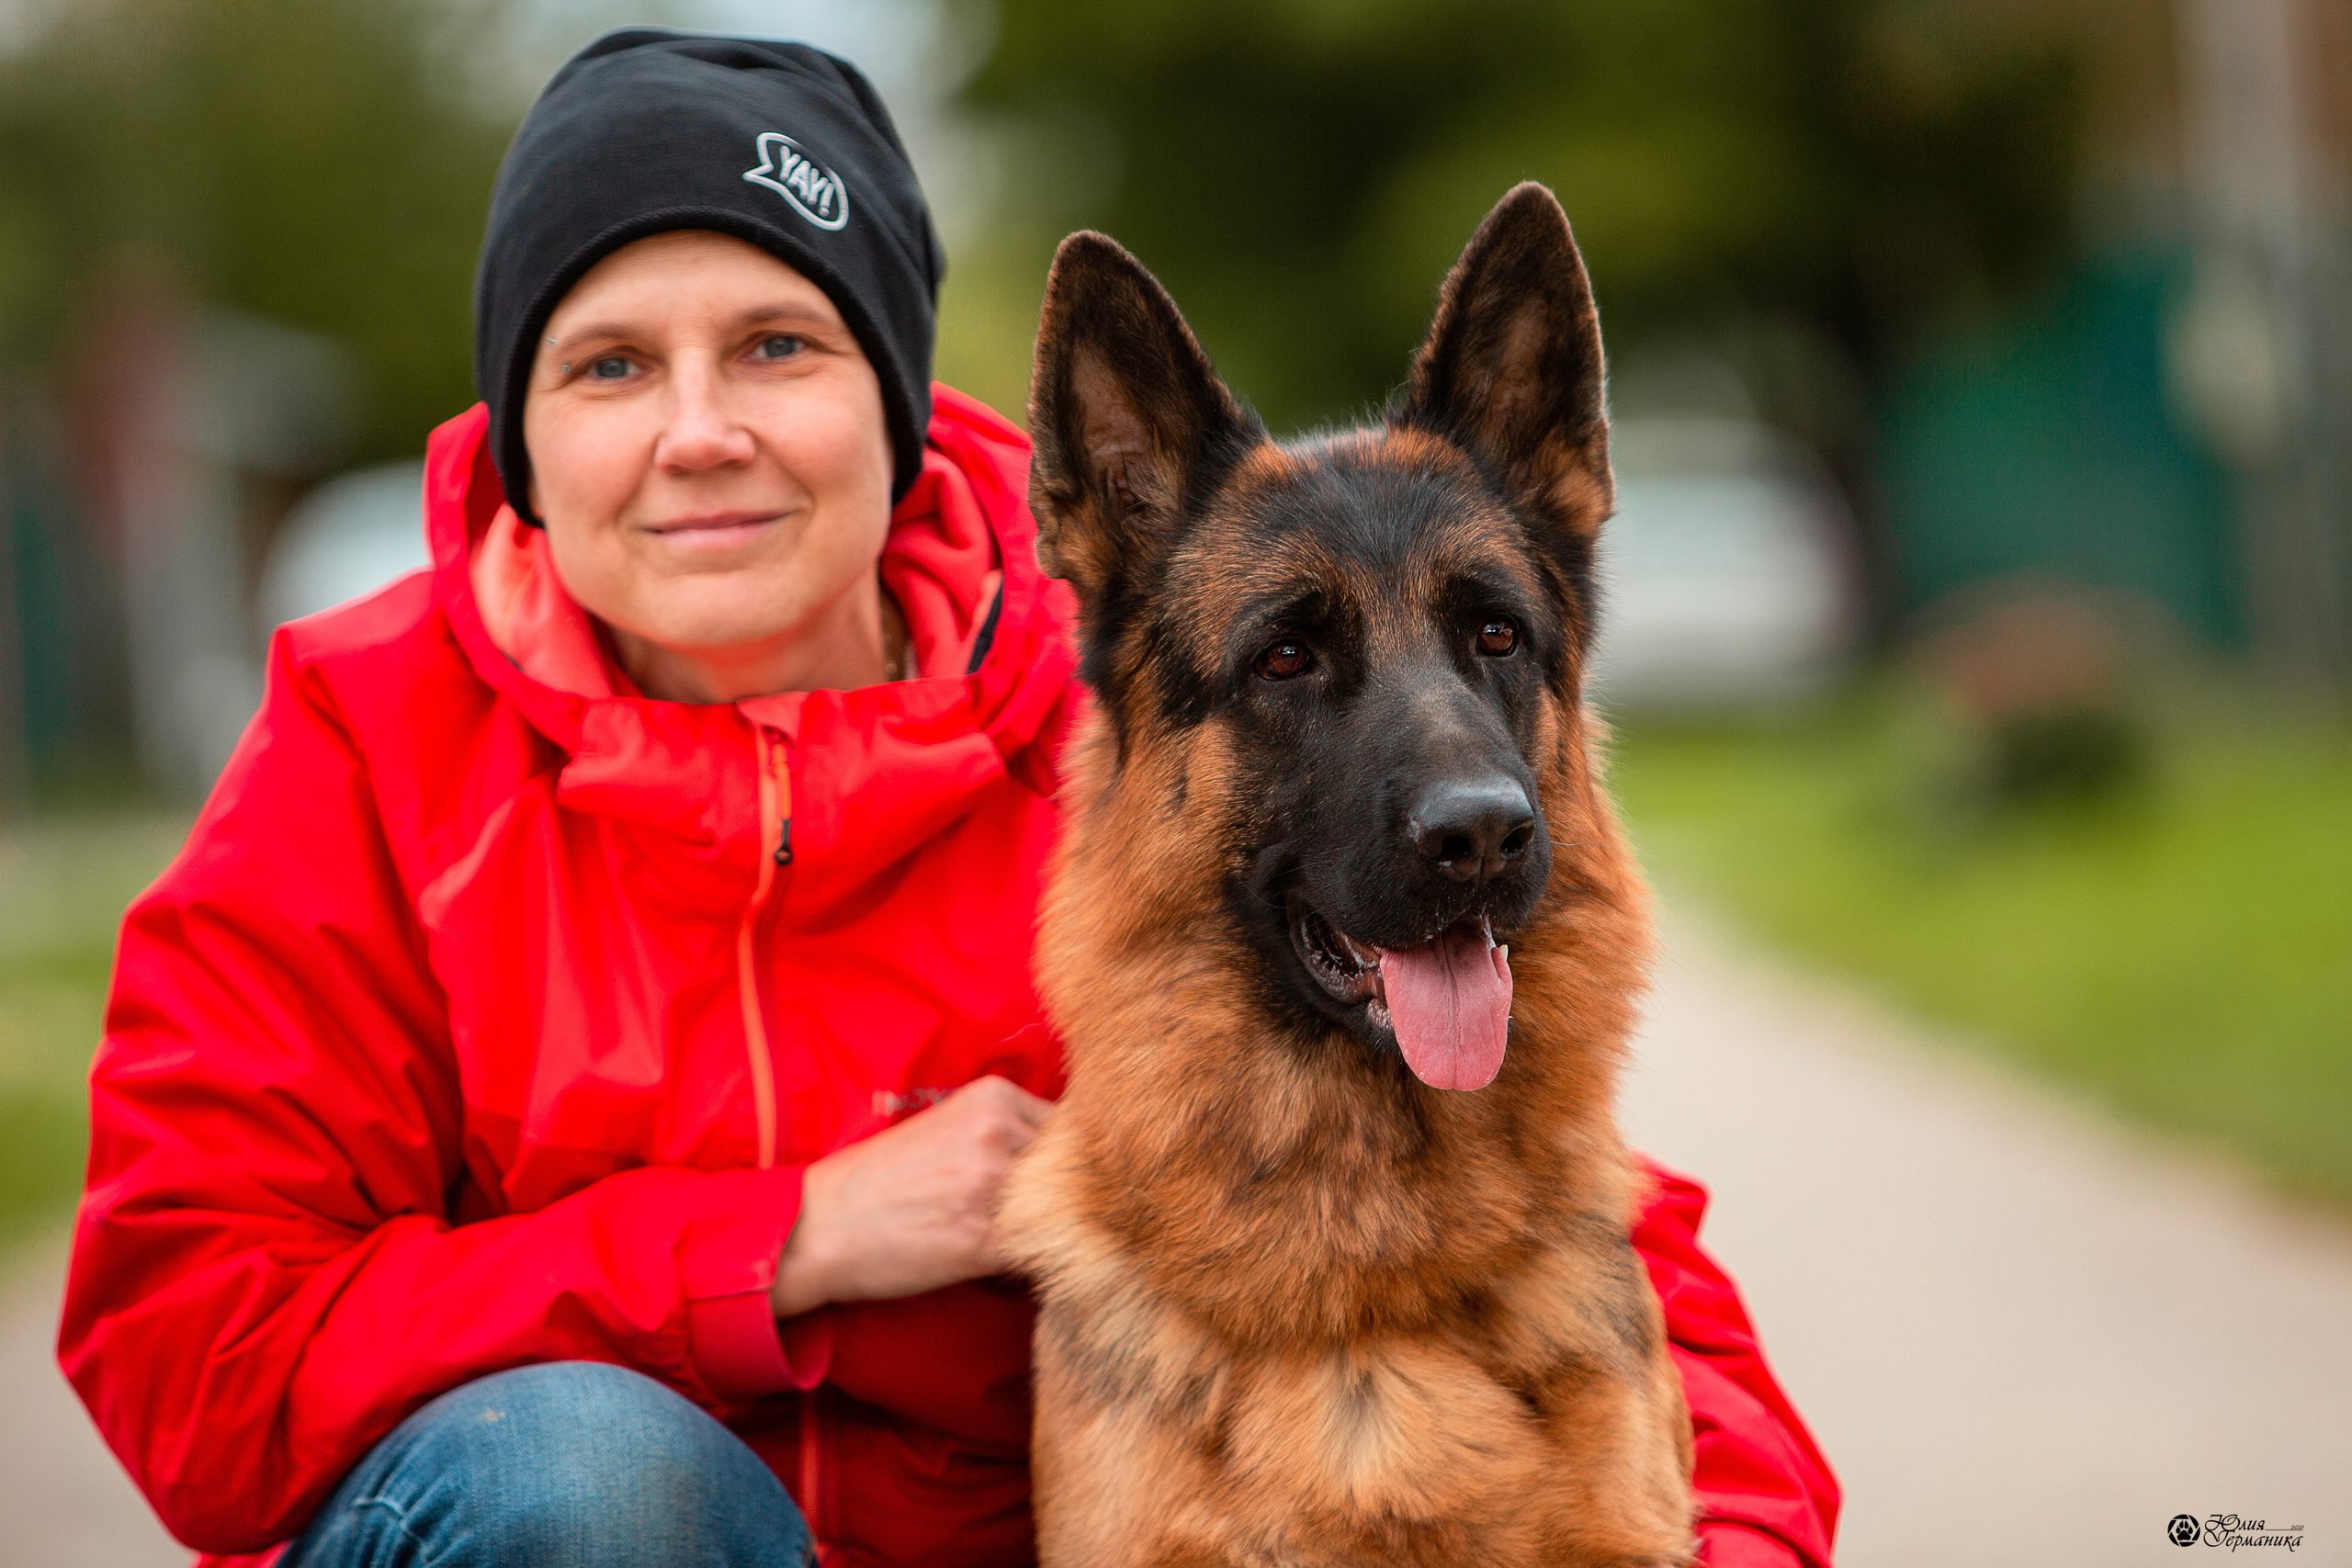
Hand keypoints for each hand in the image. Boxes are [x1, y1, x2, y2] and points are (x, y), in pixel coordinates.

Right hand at [770, 1075, 1051, 1317]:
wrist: (817, 1227)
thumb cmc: (879, 1181)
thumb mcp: (947, 1129)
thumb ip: (1006, 1133)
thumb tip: (1072, 1158)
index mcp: (992, 1098)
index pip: (1073, 1126)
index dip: (1075, 1160)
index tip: (1068, 1182)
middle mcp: (999, 1133)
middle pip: (1079, 1165)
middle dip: (1074, 1195)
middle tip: (1057, 1217)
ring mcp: (994, 1185)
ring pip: (1066, 1209)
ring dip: (1058, 1230)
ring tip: (1034, 1243)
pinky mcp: (986, 1240)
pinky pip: (1043, 1251)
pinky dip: (1038, 1263)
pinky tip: (1013, 1266)